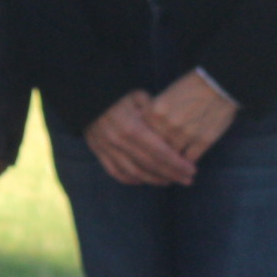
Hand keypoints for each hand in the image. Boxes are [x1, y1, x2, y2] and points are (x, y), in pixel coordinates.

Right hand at [83, 91, 198, 186]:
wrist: (84, 95)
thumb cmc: (116, 94)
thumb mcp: (138, 96)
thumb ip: (155, 114)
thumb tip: (172, 129)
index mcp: (132, 127)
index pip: (160, 152)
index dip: (178, 164)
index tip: (192, 170)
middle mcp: (119, 142)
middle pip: (150, 165)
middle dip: (172, 174)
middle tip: (187, 179)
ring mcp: (107, 149)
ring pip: (134, 173)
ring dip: (154, 180)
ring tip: (170, 181)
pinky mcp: (98, 152)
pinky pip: (116, 172)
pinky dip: (132, 179)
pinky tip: (144, 180)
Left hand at [147, 70, 239, 163]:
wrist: (217, 85)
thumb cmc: (189, 88)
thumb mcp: (164, 97)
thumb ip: (152, 114)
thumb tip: (143, 130)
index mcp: (155, 111)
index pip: (142, 134)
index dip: (144, 141)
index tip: (145, 145)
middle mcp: (168, 124)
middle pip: (156, 147)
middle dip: (157, 153)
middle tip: (159, 158)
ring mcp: (186, 134)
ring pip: (173, 155)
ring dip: (172, 160)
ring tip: (173, 163)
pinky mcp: (203, 141)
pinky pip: (190, 158)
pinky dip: (187, 161)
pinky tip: (186, 162)